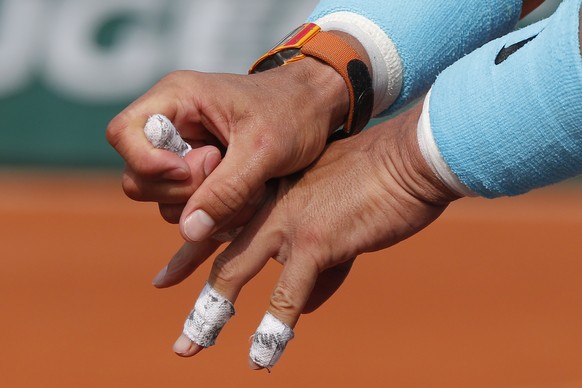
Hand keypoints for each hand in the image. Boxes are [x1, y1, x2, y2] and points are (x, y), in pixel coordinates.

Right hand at [106, 57, 348, 237]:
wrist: (317, 110)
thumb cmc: (293, 113)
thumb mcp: (262, 151)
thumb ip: (225, 190)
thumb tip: (189, 231)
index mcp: (177, 99)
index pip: (123, 133)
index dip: (147, 162)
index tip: (190, 171)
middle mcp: (171, 124)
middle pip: (138, 177)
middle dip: (183, 190)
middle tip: (226, 174)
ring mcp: (183, 152)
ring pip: (164, 199)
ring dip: (205, 207)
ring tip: (247, 190)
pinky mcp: (199, 174)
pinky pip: (188, 207)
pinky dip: (215, 213)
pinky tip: (246, 201)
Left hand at [166, 101, 461, 366]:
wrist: (406, 161)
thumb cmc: (375, 182)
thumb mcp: (336, 215)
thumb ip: (318, 262)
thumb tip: (307, 306)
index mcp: (270, 193)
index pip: (219, 225)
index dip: (189, 254)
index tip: (165, 278)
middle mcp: (268, 204)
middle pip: (217, 252)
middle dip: (195, 294)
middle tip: (178, 328)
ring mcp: (286, 221)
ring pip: (234, 272)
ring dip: (211, 315)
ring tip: (190, 346)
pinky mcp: (314, 241)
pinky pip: (286, 294)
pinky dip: (273, 329)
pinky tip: (261, 358)